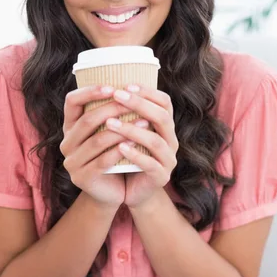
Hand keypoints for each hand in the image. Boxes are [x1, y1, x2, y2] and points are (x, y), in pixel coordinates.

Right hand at [60, 85, 130, 208]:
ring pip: (97, 140)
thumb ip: (110, 113)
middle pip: (88, 120)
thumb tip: (129, 83)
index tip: (112, 86)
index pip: (71, 102)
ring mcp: (72, 162)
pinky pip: (103, 160)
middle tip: (133, 101)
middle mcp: (66, 143)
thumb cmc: (113, 156)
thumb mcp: (108, 132)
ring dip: (122, 129)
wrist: (112, 191)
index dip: (89, 92)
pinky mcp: (82, 178)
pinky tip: (136, 142)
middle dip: (112, 108)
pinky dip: (120, 150)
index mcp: (69, 127)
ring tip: (145, 121)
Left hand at [105, 85, 178, 208]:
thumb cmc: (127, 157)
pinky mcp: (161, 177)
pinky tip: (120, 148)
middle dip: (139, 104)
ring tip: (110, 123)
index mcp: (165, 127)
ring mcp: (169, 160)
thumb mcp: (128, 133)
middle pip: (162, 117)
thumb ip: (124, 114)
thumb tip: (106, 86)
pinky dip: (136, 155)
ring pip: (156, 140)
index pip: (164, 102)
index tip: (126, 85)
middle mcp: (171, 140)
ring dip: (132, 130)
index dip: (148, 92)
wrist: (133, 191)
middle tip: (116, 96)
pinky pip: (151, 164)